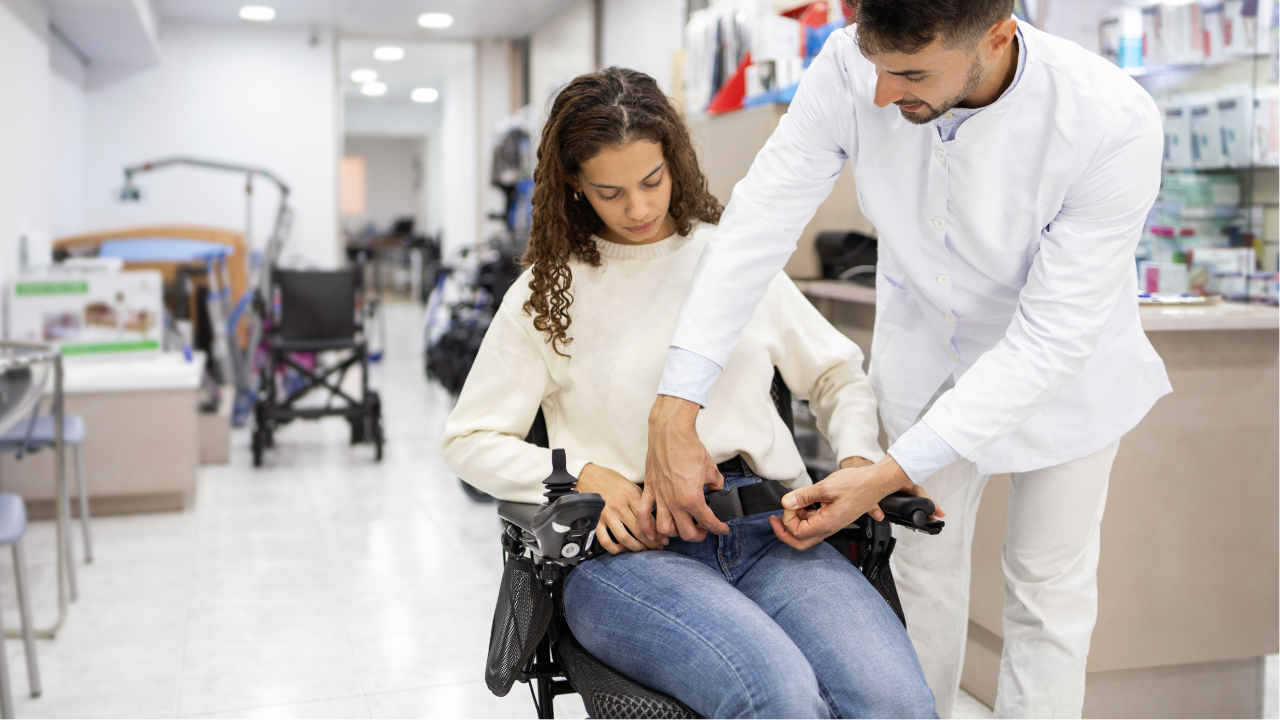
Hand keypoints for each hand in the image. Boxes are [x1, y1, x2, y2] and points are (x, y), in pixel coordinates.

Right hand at [577, 464, 665, 554]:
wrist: (588, 476)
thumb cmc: (611, 480)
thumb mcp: (630, 485)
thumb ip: (641, 501)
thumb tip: (653, 518)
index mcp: (630, 495)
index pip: (647, 518)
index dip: (657, 531)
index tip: (662, 538)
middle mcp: (619, 505)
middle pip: (638, 530)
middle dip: (650, 542)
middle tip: (657, 547)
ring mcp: (606, 514)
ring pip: (624, 538)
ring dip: (636, 547)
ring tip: (643, 549)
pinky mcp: (596, 520)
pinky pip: (605, 540)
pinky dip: (614, 548)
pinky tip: (622, 548)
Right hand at [638, 395, 729, 542]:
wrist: (671, 433)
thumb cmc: (688, 448)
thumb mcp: (711, 469)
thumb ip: (715, 484)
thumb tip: (716, 490)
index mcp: (692, 498)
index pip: (708, 521)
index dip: (718, 528)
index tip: (722, 528)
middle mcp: (675, 502)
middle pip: (686, 533)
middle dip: (697, 535)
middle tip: (702, 529)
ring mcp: (660, 497)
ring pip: (664, 529)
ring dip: (674, 533)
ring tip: (681, 527)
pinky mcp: (649, 490)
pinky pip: (644, 514)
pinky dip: (646, 526)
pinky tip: (652, 532)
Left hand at [769, 455, 944, 549]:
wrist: (876, 482)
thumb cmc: (856, 484)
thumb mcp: (825, 487)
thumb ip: (803, 496)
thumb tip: (786, 503)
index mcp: (826, 524)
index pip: (797, 533)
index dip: (787, 520)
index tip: (787, 505)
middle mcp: (829, 528)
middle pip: (800, 541)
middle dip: (785, 531)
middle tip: (775, 519)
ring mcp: (831, 524)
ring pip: (806, 532)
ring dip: (795, 520)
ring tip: (792, 504)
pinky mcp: (833, 518)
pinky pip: (814, 522)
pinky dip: (805, 515)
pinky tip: (803, 502)